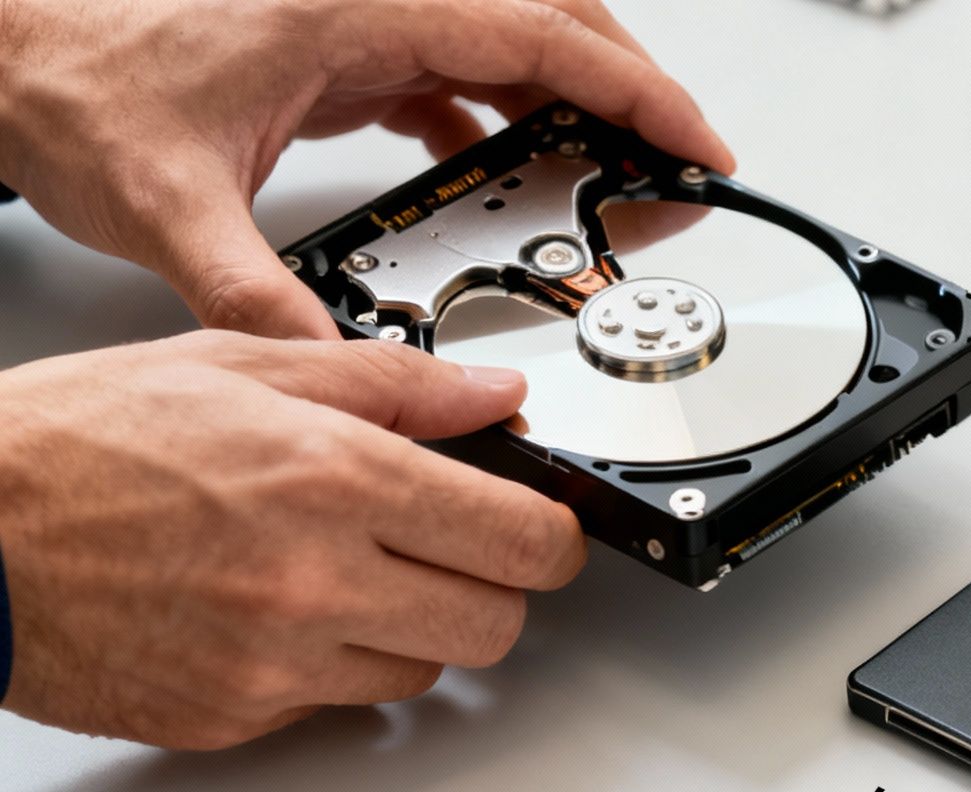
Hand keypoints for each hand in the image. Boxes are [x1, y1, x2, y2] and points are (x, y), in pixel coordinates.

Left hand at [0, 0, 732, 338]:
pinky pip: (460, 73)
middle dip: (631, 93)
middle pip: (550, 24)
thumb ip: (253, 298)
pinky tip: (510, 176)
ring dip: (576, 107)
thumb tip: (329, 370)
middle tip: (681, 165)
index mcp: (356, 10)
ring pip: (511, 46)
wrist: (6, 52)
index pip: (540, 36)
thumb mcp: (165, 206)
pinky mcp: (345, 52)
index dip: (636, 93)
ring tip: (622, 177)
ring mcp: (363, 21)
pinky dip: (509, 120)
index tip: (696, 143)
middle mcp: (372, 3)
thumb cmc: (68, 84)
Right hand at [0, 332, 587, 748]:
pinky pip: (333, 706)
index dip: (553, 535)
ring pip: (423, 674)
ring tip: (340, 573)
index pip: (524, 539)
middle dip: (491, 588)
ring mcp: (273, 662)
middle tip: (451, 553)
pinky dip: (326, 667)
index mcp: (333, 477)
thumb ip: (390, 384)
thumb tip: (492, 395)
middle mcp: (314, 578)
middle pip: (496, 625)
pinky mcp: (232, 718)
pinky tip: (272, 614)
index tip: (545, 528)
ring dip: (409, 631)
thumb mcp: (239, 366)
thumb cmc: (75, 443)